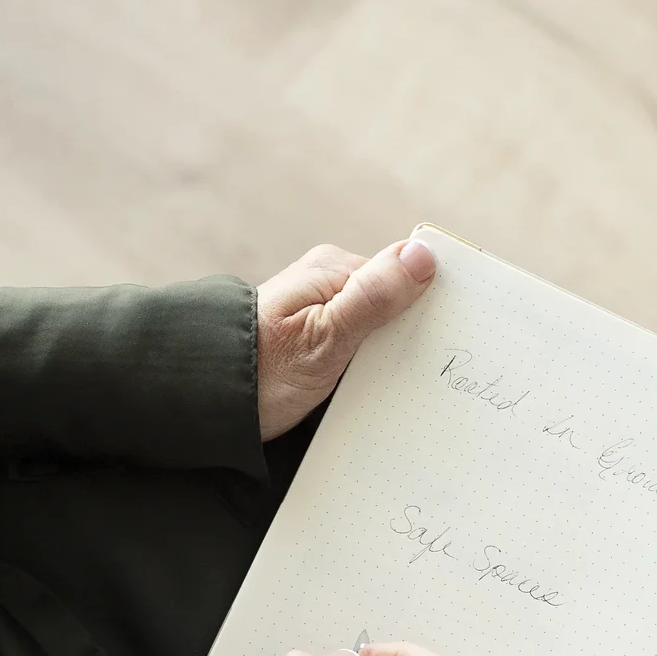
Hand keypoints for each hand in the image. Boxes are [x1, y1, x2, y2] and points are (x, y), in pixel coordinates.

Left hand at [255, 239, 437, 439]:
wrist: (206, 402)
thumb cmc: (263, 374)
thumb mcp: (327, 338)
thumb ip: (374, 296)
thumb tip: (423, 253)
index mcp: (334, 270)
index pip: (406, 274)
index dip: (431, 304)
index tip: (450, 337)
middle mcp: (327, 281)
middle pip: (395, 301)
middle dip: (412, 332)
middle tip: (427, 372)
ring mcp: (320, 309)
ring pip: (378, 325)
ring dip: (391, 353)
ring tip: (402, 384)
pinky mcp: (315, 337)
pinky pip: (359, 343)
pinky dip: (371, 363)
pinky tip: (375, 386)